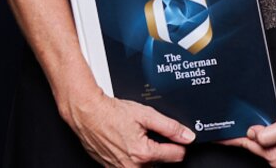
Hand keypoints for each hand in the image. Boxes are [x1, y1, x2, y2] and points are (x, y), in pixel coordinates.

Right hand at [62, 90, 192, 166]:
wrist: (88, 114)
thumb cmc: (112, 113)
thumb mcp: (146, 115)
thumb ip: (170, 127)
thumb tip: (187, 136)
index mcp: (144, 154)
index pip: (176, 156)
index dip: (179, 144)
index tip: (176, 137)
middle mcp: (132, 166)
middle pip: (160, 164)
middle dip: (161, 150)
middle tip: (151, 135)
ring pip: (146, 167)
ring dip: (147, 155)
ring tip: (138, 138)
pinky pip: (130, 167)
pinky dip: (133, 158)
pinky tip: (128, 143)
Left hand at [220, 100, 275, 167]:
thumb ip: (265, 133)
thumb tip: (251, 133)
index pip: (249, 146)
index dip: (234, 138)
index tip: (220, 136)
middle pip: (256, 140)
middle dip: (255, 125)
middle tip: (248, 116)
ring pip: (265, 132)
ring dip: (267, 120)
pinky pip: (275, 128)